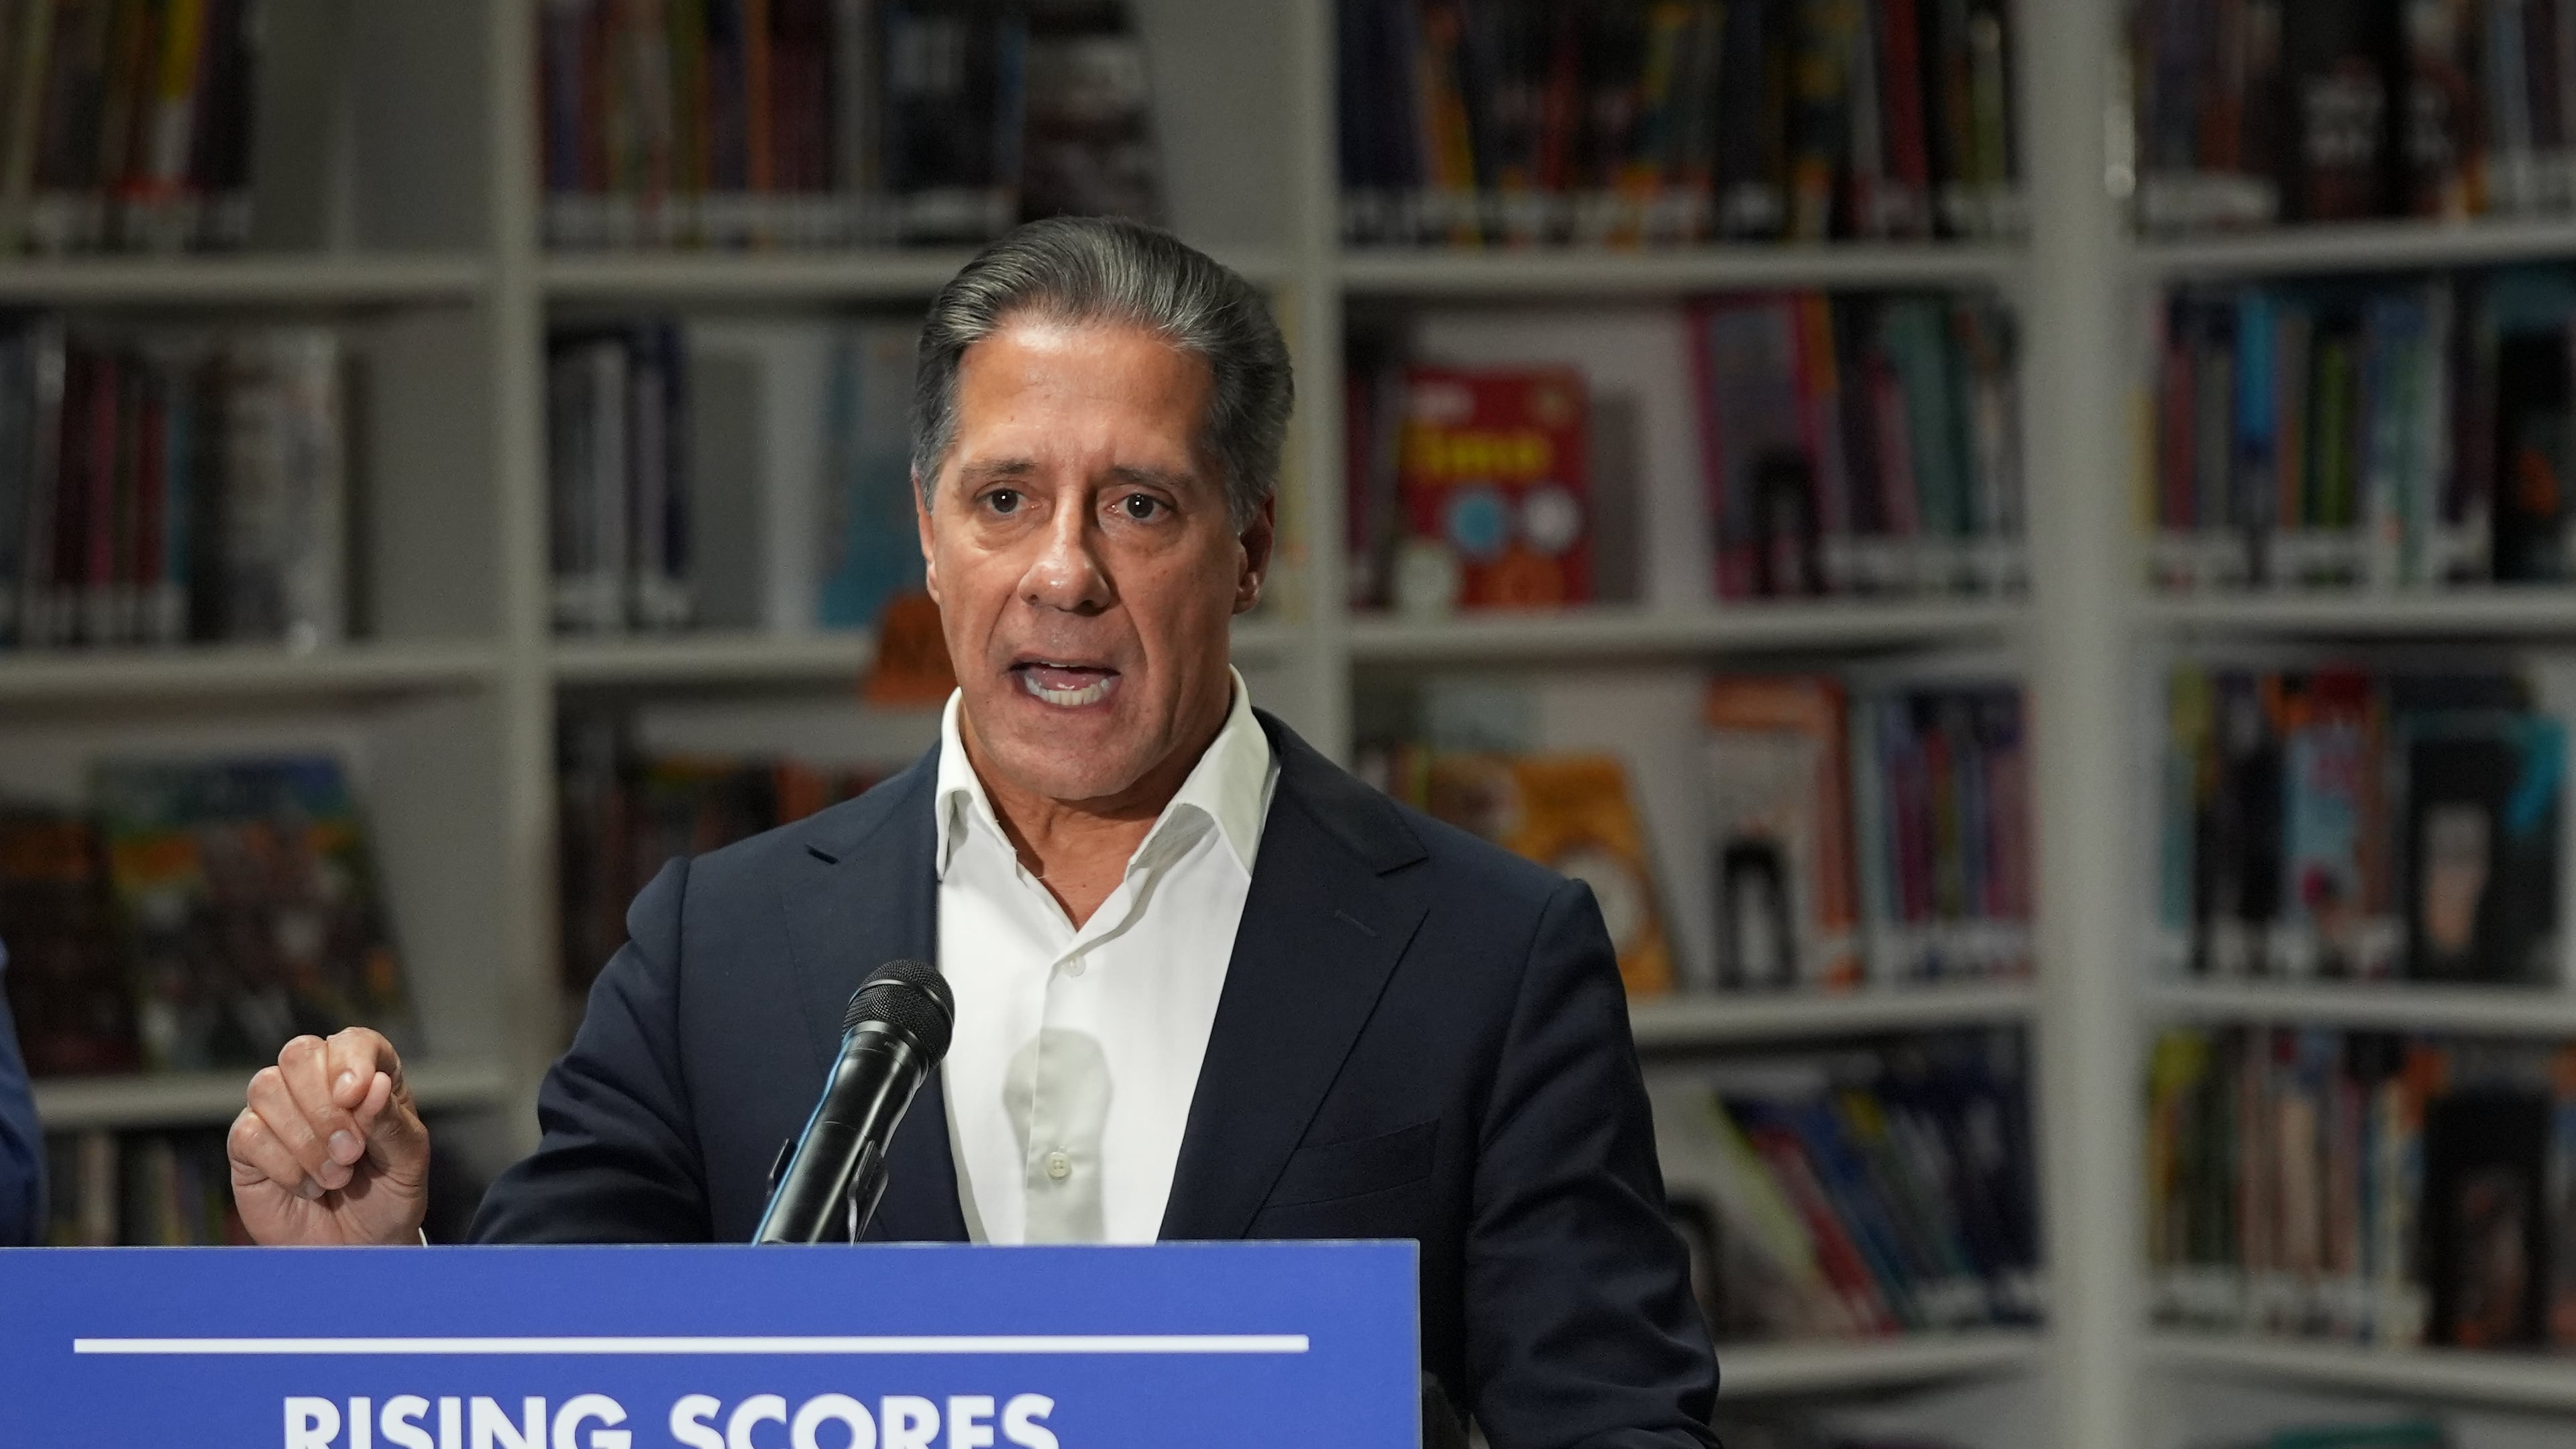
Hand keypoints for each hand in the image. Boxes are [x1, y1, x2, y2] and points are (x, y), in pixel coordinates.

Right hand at [226, 1029, 430, 1245]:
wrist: (359, 1248)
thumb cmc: (388, 1197)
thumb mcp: (407, 1163)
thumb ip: (391, 1123)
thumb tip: (373, 1087)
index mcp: (367, 1076)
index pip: (353, 1041)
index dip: (351, 1061)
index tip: (354, 1095)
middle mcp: (318, 1084)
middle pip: (299, 1054)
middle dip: (324, 1106)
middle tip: (351, 1152)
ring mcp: (279, 1111)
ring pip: (267, 1087)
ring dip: (305, 1139)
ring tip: (336, 1177)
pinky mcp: (248, 1145)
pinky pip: (249, 1133)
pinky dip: (284, 1165)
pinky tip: (308, 1187)